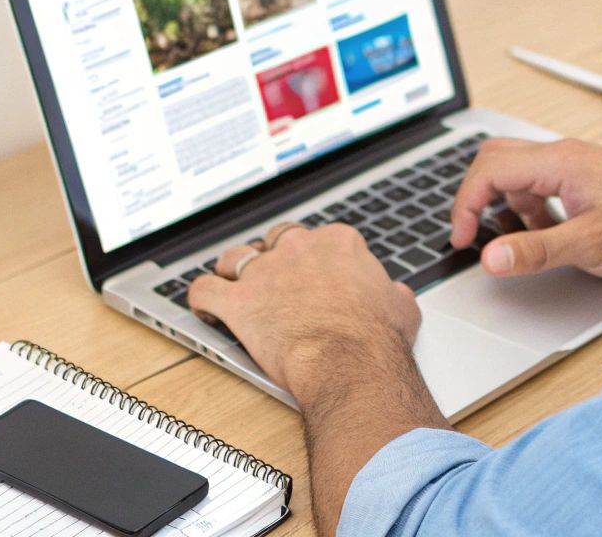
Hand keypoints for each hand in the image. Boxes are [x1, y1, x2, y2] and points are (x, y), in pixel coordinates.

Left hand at [187, 222, 420, 398]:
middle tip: (274, 282)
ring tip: (232, 287)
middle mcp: (298, 249)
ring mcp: (265, 272)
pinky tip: (204, 308)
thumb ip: (392, 293)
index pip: (316, 239)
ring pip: (235, 257)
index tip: (311, 276)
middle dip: (272, 258)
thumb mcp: (401, 308)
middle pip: (274, 241)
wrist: (350, 363)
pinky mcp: (238, 300)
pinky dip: (201, 298)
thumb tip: (395, 295)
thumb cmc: (375, 340)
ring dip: (232, 271)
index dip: (311, 259)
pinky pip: (205, 290)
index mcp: (338, 244)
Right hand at [450, 137, 601, 278]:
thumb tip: (490, 257)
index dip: (465, 205)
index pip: (489, 170)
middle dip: (477, 196)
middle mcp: (563, 155)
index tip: (462, 238)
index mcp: (559, 162)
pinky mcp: (584, 177)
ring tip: (522, 239)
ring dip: (507, 204)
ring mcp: (574, 164)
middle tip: (473, 233)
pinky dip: (530, 208)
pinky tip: (548, 233)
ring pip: (516, 171)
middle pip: (495, 159)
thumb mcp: (590, 246)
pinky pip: (539, 183)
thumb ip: (535, 251)